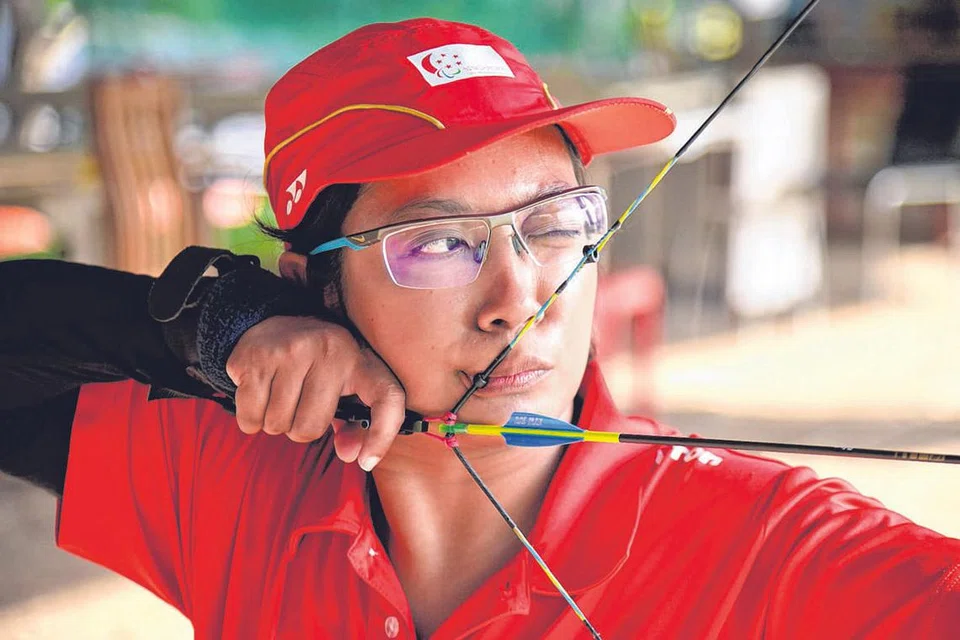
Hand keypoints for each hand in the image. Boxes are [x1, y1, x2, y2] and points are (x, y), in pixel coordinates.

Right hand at [226, 316, 404, 469]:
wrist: (276, 319)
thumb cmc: (319, 364)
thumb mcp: (345, 384)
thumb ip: (353, 423)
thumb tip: (352, 455)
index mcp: (359, 359)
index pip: (386, 398)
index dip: (381, 436)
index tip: (366, 461)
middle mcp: (328, 351)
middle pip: (309, 428)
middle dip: (300, 430)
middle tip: (299, 407)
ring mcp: (288, 352)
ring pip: (277, 424)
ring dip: (274, 423)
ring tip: (280, 397)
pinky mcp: (253, 358)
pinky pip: (249, 417)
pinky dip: (251, 420)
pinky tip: (259, 396)